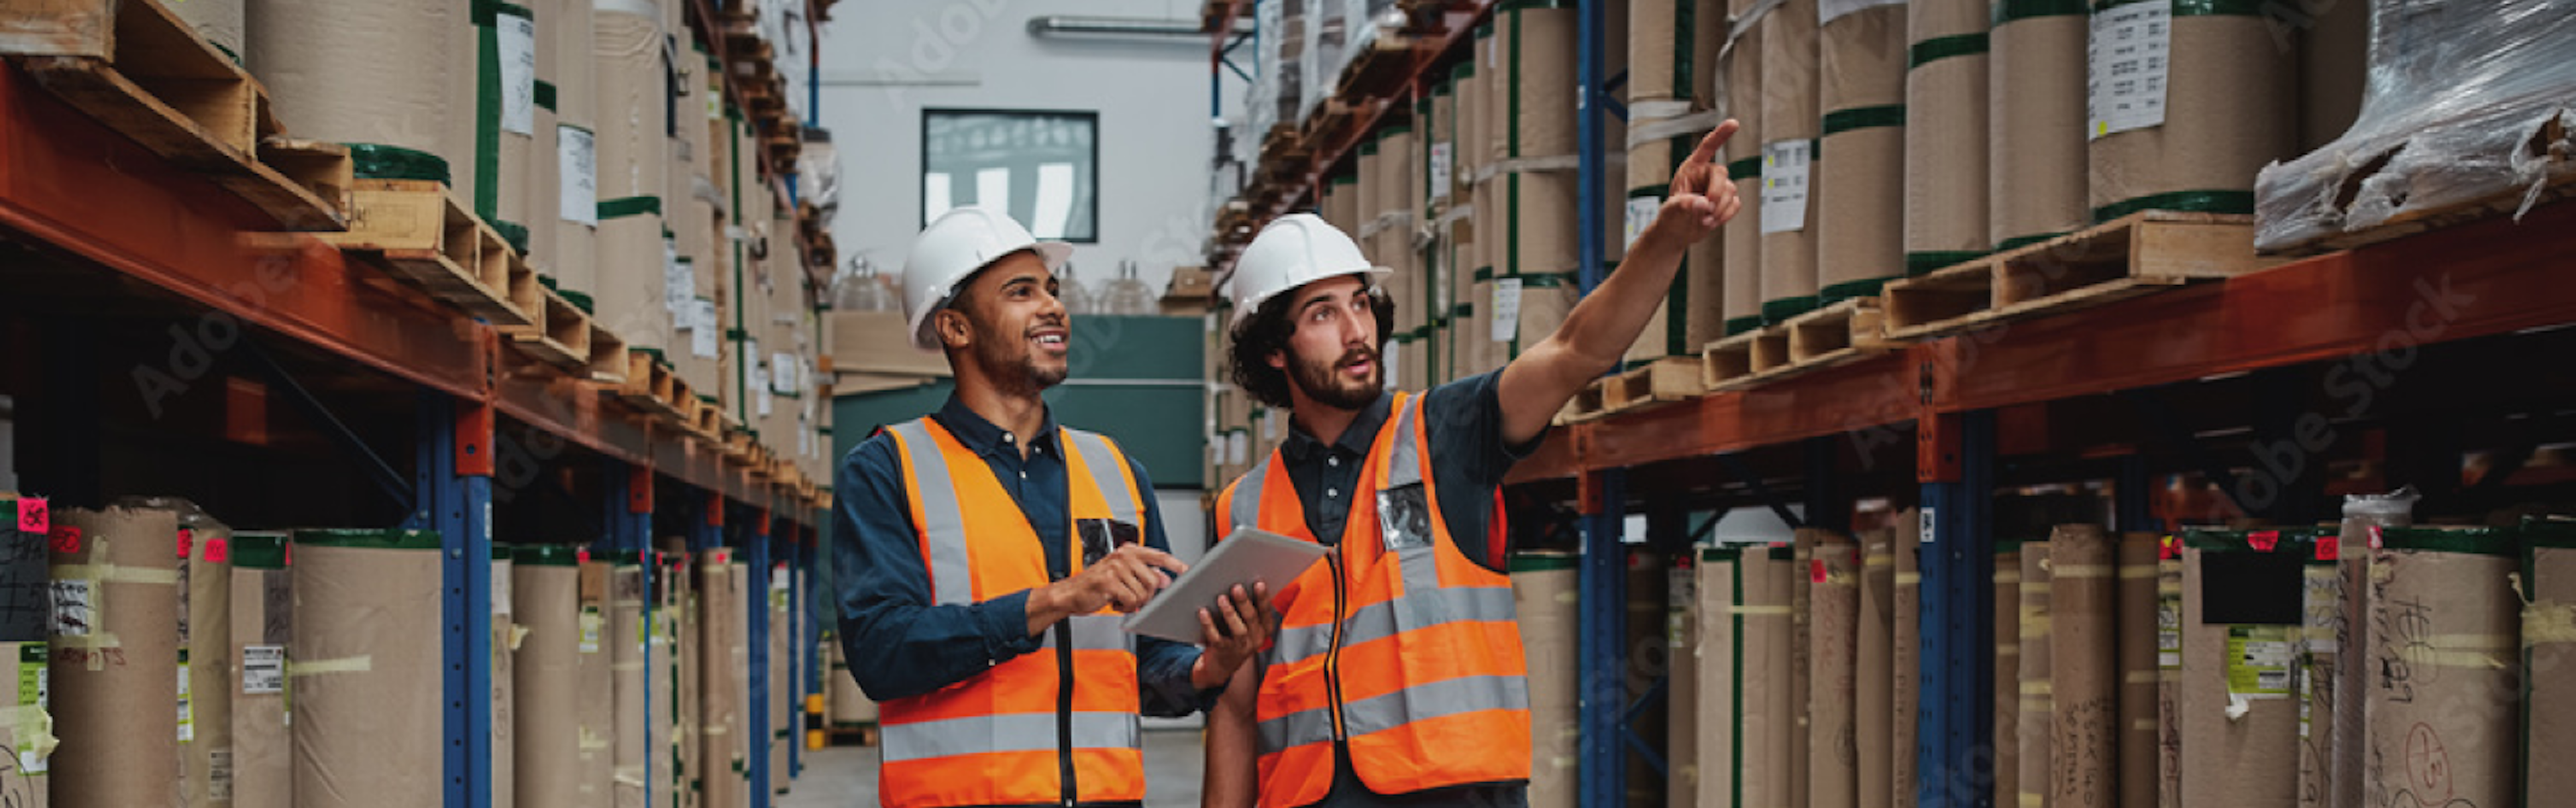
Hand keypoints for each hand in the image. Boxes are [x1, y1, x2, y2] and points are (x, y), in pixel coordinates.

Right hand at [1040, 544, 1186, 618]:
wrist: (1070, 593)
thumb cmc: (1097, 585)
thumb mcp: (1123, 576)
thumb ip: (1144, 574)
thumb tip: (1166, 579)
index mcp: (1128, 551)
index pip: (1158, 555)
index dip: (1174, 563)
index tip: (1187, 570)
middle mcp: (1123, 556)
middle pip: (1153, 580)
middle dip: (1147, 595)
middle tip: (1133, 597)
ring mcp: (1115, 568)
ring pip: (1143, 593)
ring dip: (1134, 602)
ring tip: (1120, 598)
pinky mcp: (1109, 582)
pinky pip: (1131, 600)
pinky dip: (1124, 607)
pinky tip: (1115, 603)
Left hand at [1191, 582, 1274, 688]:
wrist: (1222, 665)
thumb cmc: (1233, 635)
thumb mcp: (1245, 622)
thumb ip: (1245, 605)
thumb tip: (1233, 583)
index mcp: (1264, 628)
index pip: (1266, 611)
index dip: (1264, 598)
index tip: (1259, 583)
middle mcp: (1256, 638)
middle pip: (1252, 618)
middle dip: (1244, 602)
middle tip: (1236, 587)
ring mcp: (1241, 647)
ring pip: (1238, 630)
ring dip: (1230, 613)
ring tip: (1221, 598)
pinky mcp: (1224, 652)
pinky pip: (1217, 638)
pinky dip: (1209, 624)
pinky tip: (1203, 612)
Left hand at [1643, 119, 1743, 250]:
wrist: (1678, 232)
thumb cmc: (1670, 216)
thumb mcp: (1670, 209)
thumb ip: (1684, 204)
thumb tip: (1703, 203)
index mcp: (1691, 168)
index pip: (1707, 147)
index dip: (1720, 135)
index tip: (1734, 123)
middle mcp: (1707, 174)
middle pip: (1722, 174)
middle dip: (1716, 193)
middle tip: (1706, 208)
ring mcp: (1719, 187)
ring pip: (1731, 191)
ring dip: (1718, 209)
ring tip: (1702, 219)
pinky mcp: (1727, 201)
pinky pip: (1735, 204)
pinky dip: (1725, 215)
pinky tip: (1712, 220)